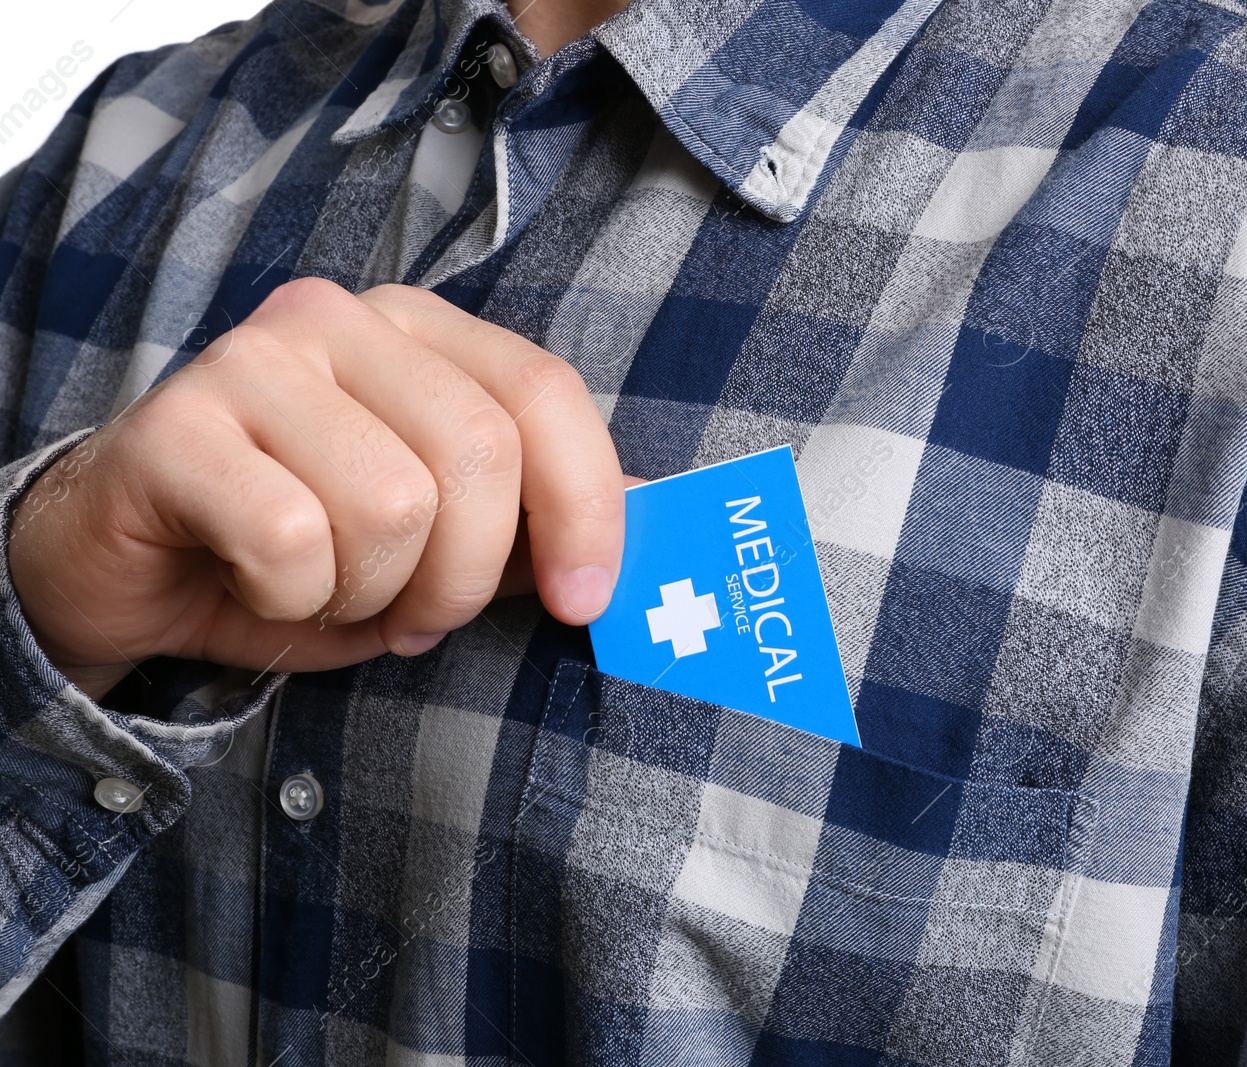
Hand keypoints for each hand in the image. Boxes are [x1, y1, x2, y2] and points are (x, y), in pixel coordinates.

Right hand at [9, 279, 623, 701]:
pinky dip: (290, 601)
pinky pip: (292, 540)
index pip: (545, 393)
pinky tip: (252, 582)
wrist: (131, 563)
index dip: (585, 505)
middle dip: (463, 578)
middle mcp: (340, 320)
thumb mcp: (439, 543)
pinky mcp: (174, 425)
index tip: (585, 600)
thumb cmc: (299, 548)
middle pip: (478, 456)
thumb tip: (652, 515)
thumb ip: (534, 521)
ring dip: (370, 594)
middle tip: (414, 612)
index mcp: (420, 332)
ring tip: (324, 585)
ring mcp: (252, 360)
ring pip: (391, 506)